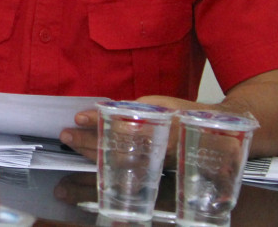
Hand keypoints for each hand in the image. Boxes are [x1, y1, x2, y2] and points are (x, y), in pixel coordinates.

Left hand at [60, 95, 194, 162]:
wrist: (211, 136)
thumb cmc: (180, 115)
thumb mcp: (156, 105)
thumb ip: (130, 109)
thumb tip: (101, 110)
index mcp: (156, 124)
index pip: (120, 122)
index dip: (97, 120)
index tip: (77, 117)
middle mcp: (154, 146)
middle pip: (113, 145)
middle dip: (87, 141)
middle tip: (66, 135)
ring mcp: (151, 162)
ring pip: (115, 161)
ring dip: (89, 154)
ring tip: (70, 145)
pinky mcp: (151, 172)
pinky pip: (122, 171)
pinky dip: (102, 167)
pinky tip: (85, 166)